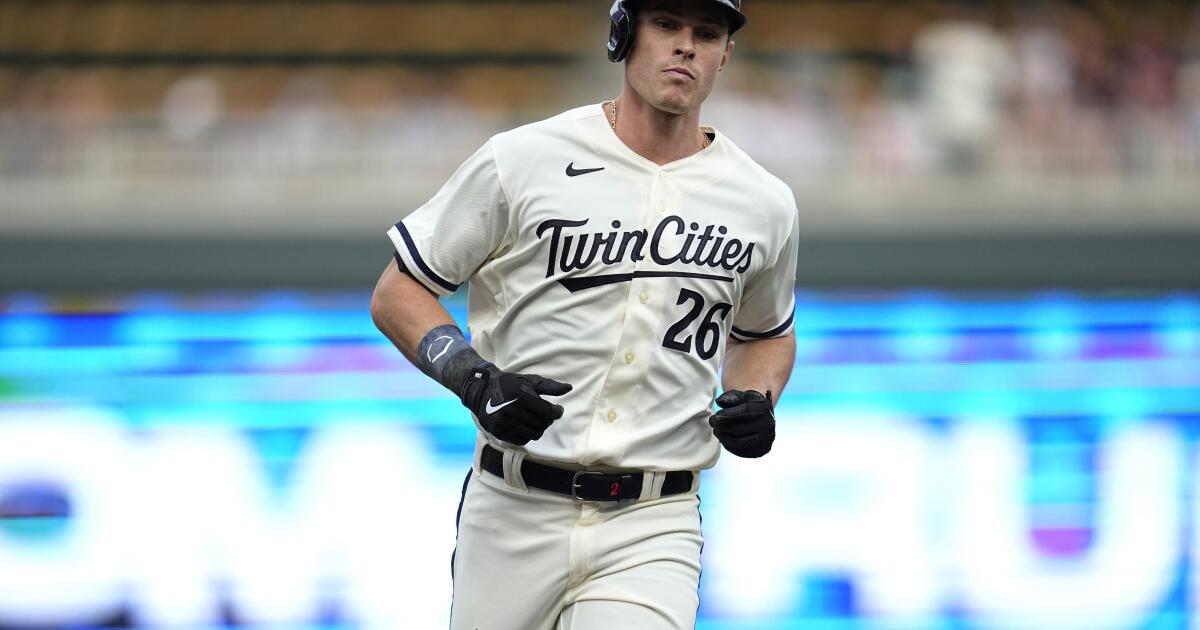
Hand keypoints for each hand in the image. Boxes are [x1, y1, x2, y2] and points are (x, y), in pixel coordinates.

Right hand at [458, 364, 572, 444]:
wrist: (482, 391)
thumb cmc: (509, 384)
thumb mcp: (529, 381)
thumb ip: (550, 386)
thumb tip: (569, 388)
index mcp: (521, 397)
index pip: (548, 411)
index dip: (557, 411)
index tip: (558, 409)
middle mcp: (512, 411)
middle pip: (542, 424)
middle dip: (548, 419)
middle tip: (545, 413)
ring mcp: (505, 423)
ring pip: (534, 434)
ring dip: (539, 428)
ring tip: (535, 419)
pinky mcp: (500, 433)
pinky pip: (523, 440)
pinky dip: (528, 434)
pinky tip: (525, 425)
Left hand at [708, 389, 774, 457]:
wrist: (761, 415)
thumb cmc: (747, 403)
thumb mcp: (740, 396)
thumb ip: (730, 396)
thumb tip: (719, 402)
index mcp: (764, 408)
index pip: (744, 413)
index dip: (726, 416)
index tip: (713, 418)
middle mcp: (769, 424)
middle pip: (740, 429)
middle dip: (722, 428)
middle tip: (712, 424)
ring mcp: (767, 438)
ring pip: (740, 443)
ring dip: (724, 438)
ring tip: (716, 431)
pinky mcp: (763, 449)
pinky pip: (743, 452)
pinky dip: (730, 446)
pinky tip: (724, 439)